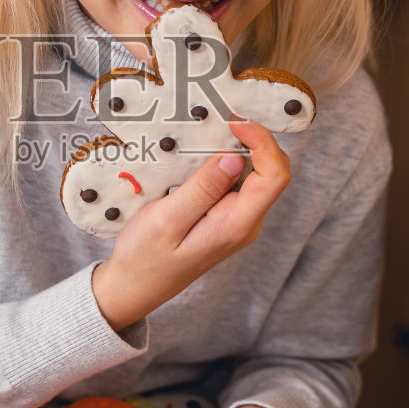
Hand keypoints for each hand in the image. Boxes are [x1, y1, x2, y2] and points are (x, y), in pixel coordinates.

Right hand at [91, 117, 290, 332]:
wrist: (133, 287)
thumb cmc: (144, 258)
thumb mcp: (166, 219)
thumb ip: (203, 189)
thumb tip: (235, 158)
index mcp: (236, 225)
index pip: (275, 176)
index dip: (263, 142)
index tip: (235, 122)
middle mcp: (245, 223)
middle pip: (272, 173)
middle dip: (256, 141)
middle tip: (224, 119)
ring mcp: (236, 222)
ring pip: (256, 177)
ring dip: (241, 150)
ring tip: (212, 130)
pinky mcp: (224, 218)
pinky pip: (237, 185)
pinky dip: (227, 163)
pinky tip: (203, 153)